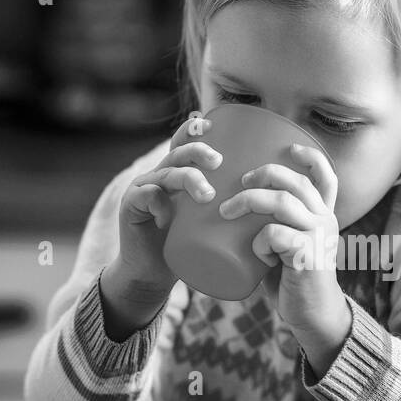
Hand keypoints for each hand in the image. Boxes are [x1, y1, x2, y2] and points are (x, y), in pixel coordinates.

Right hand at [115, 114, 219, 295]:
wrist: (152, 275)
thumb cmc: (188, 248)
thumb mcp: (210, 222)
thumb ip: (229, 208)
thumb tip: (270, 201)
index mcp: (177, 173)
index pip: (183, 143)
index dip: (194, 130)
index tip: (212, 125)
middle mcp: (158, 176)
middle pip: (178, 153)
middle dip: (198, 151)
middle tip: (218, 161)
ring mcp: (143, 190)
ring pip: (166, 173)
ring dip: (187, 179)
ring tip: (207, 195)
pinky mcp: (130, 208)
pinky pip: (145, 196)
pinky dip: (158, 203)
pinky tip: (167, 217)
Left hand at [217, 142, 348, 338]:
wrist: (312, 315)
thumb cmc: (291, 278)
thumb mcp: (288, 244)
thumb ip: (275, 224)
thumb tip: (236, 204)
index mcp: (323, 215)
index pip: (327, 176)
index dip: (310, 156)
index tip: (289, 147)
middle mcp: (325, 221)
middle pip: (296, 181)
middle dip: (263, 174)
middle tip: (240, 183)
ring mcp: (318, 238)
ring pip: (283, 202)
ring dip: (249, 201)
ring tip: (226, 211)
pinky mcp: (307, 257)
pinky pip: (276, 235)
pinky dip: (259, 241)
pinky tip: (256, 254)